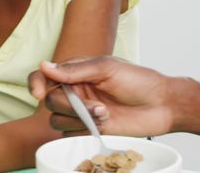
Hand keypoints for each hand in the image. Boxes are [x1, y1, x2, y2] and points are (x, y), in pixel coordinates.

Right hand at [28, 57, 175, 137]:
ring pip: (57, 119)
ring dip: (79, 119)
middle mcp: (74, 92)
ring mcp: (81, 112)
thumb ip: (74, 70)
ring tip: (105, 114)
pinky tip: (105, 125)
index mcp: (75, 73)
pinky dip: (84, 131)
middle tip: (97, 107)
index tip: (38, 93)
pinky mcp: (89, 130)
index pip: (43, 76)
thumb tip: (44, 66)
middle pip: (50, 101)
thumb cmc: (139, 81)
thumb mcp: (107, 68)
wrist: (163, 106)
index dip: (35, 83)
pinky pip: (70, 134)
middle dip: (70, 106)